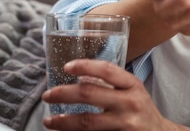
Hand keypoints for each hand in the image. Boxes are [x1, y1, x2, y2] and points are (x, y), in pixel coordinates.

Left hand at [42, 59, 175, 130]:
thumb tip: (80, 75)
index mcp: (132, 85)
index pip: (107, 70)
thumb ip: (111, 83)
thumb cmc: (141, 109)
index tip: (66, 67)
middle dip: (63, 94)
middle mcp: (129, 102)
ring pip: (87, 121)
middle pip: (89, 94)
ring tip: (49, 120)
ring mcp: (125, 124)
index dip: (85, 65)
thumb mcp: (132, 91)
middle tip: (48, 95)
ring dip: (63, 121)